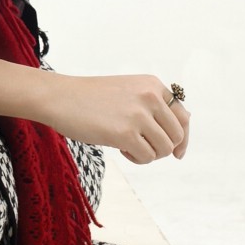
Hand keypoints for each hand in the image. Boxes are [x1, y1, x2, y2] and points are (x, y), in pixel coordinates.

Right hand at [47, 74, 190, 164]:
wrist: (60, 97)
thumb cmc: (91, 98)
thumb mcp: (128, 91)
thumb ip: (153, 107)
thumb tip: (180, 140)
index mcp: (152, 84)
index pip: (183, 116)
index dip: (183, 138)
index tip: (177, 152)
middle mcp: (150, 96)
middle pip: (176, 136)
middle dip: (163, 148)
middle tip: (143, 148)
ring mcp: (138, 115)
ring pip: (164, 149)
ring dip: (148, 154)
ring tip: (128, 146)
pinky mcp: (125, 134)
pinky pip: (146, 157)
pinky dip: (136, 159)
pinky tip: (120, 149)